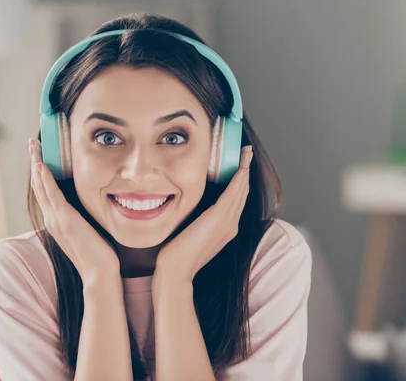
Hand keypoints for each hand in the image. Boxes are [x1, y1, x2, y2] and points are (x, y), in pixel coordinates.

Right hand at [29, 138, 119, 284]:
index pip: (45, 192)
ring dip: (37, 164)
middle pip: (39, 185)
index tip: (40, 155)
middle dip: (35, 162)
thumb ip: (84, 219)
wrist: (99, 274)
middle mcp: (52, 219)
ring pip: (41, 186)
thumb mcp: (88, 231)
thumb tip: (93, 206)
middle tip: (32, 143)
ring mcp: (56, 219)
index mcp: (57, 222)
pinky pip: (52, 194)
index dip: (41, 173)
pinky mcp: (65, 219)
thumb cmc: (98, 256)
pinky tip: (41, 165)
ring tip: (33, 146)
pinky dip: (45, 179)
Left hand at [154, 145, 253, 283]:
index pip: (236, 200)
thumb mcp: (192, 233)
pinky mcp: (218, 219)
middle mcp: (231, 225)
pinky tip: (241, 168)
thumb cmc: (179, 254)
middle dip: (245, 170)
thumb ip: (198, 221)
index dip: (240, 181)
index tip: (240, 165)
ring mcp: (227, 223)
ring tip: (246, 153)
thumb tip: (194, 210)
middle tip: (247, 152)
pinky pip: (232, 195)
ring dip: (244, 169)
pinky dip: (238, 180)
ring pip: (240, 191)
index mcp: (226, 229)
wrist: (176, 270)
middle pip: (242, 192)